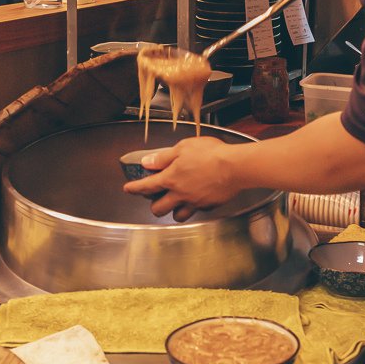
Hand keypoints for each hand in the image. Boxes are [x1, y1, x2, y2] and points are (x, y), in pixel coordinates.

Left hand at [123, 137, 239, 221]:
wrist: (235, 166)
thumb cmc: (212, 154)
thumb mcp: (183, 147)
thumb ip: (163, 157)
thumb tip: (147, 162)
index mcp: (171, 178)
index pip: (146, 186)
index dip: (135, 188)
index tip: (128, 189)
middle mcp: (180, 194)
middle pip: (158, 209)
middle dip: (153, 205)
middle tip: (155, 198)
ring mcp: (194, 202)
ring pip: (177, 216)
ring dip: (173, 211)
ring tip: (175, 203)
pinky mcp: (208, 206)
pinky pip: (196, 212)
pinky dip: (193, 208)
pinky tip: (195, 200)